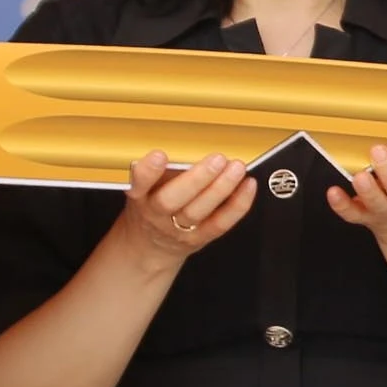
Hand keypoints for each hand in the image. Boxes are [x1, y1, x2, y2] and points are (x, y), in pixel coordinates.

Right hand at [108, 148, 253, 269]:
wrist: (150, 245)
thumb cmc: (150, 207)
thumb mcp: (143, 187)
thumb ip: (157, 169)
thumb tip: (180, 141)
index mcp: (140, 196)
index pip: (138, 184)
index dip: (148, 171)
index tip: (159, 155)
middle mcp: (157, 213)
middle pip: (172, 200)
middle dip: (196, 179)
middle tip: (216, 159)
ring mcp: (179, 228)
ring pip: (198, 210)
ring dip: (221, 188)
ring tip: (236, 168)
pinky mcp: (200, 237)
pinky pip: (221, 223)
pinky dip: (238, 204)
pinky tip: (247, 186)